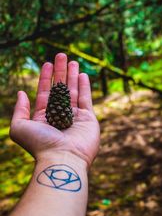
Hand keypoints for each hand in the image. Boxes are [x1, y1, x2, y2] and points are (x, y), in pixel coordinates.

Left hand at [10, 53, 99, 167]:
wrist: (62, 159)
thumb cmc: (40, 144)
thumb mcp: (19, 127)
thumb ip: (19, 109)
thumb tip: (21, 92)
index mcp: (44, 117)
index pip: (44, 92)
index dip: (45, 78)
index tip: (47, 63)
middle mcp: (59, 116)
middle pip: (60, 88)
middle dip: (60, 72)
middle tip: (61, 55)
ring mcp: (75, 117)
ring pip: (73, 91)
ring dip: (72, 75)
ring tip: (72, 60)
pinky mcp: (88, 119)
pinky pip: (86, 99)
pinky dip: (84, 86)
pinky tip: (82, 74)